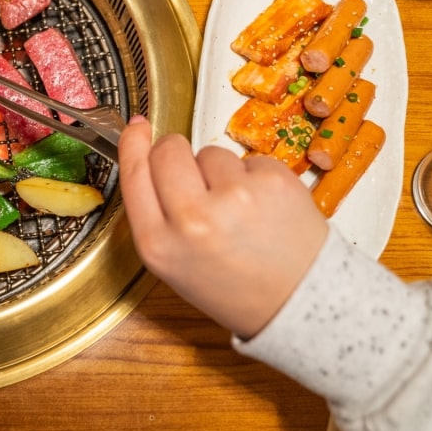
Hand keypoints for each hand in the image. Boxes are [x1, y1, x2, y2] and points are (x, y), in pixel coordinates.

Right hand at [118, 116, 328, 338]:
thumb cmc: (233, 287)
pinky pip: (249, 159)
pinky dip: (254, 177)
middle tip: (196, 180)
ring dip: (220, 172)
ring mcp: (235, 196)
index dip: (133, 144)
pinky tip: (263, 208)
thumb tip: (142, 142)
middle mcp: (192, 218)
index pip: (134, 172)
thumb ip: (154, 211)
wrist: (298, 303)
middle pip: (169, 150)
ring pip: (211, 153)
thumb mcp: (173, 263)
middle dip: (178, 154)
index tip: (137, 127)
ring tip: (238, 209)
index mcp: (159, 244)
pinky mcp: (273, 182)